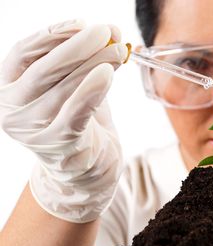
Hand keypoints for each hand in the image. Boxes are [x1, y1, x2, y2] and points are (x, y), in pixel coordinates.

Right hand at [0, 20, 127, 222]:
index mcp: (9, 89)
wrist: (84, 171)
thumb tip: (107, 33)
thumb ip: (79, 63)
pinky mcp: (60, 145)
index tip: (82, 23)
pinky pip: (77, 112)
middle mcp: (13, 109)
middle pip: (45, 69)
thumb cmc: (76, 123)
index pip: (24, 53)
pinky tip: (109, 72)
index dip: (53, 35)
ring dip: (96, 63)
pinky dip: (93, 89)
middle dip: (80, 46)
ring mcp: (34, 130)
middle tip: (109, 31)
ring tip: (119, 50)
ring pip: (65, 87)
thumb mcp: (69, 88)